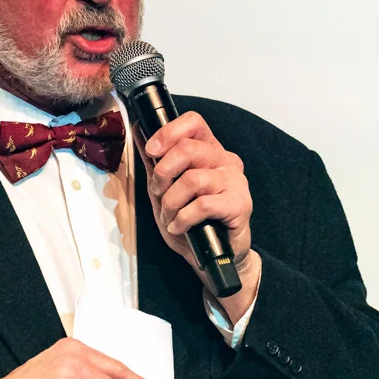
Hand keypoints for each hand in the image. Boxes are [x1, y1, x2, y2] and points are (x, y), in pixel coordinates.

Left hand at [140, 112, 260, 316]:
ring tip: (169, 216)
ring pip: (192, 179)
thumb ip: (155, 162)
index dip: (168, 133)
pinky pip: (202, 204)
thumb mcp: (166, 189)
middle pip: (188, 148)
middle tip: (158, 192)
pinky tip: (179, 226)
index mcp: (209, 150)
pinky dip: (183, 218)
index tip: (152, 150)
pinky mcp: (239, 204)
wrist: (215, 256)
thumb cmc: (193, 221)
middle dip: (163, 173)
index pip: (193, 123)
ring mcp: (235, 182)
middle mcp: (225, 161)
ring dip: (171, 201)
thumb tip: (138, 132)